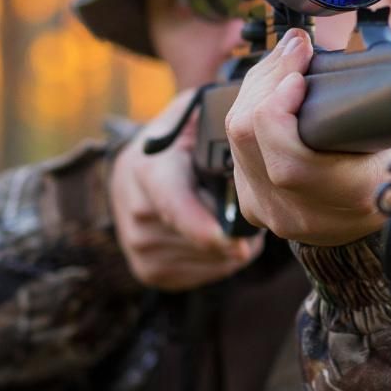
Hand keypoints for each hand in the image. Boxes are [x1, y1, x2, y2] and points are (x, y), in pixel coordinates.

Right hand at [108, 91, 264, 289]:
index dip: (204, 228)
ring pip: (204, 260)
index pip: (175, 206)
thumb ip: (219, 118)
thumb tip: (253, 128)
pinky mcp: (146, 270)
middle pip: (198, 240)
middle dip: (234, 233)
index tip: (238, 244)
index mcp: (146, 170)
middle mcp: (135, 211)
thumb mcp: (193, 115)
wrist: (140, 167)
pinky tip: (220, 240)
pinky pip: (199, 275)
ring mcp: (137, 245)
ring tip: (235, 221)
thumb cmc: (181, 139)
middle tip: (255, 213)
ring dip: (231, 249)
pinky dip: (220, 263)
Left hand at [225, 29, 390, 246]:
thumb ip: (378, 106)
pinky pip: (236, 148)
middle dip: (268, 80)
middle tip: (294, 47)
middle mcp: (302, 213)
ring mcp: (270, 211)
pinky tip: (270, 86)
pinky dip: (250, 109)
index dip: (281, 111)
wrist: (381, 214)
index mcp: (349, 200)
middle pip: (250, 138)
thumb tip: (351, 58)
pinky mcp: (252, 202)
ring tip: (285, 58)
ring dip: (257, 89)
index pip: (288, 163)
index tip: (300, 75)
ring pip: (237, 137)